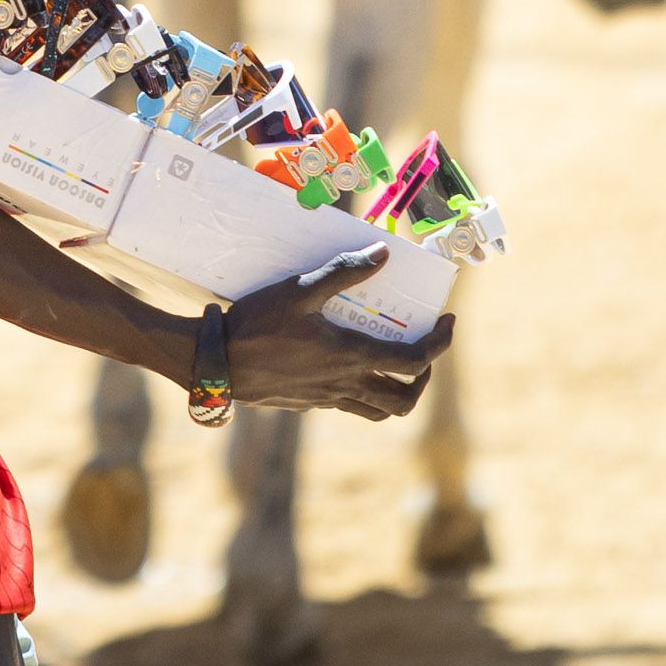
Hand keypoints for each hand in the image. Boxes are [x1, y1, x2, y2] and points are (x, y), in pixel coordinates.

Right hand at [217, 247, 454, 419]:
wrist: (216, 364)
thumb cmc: (257, 324)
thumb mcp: (300, 288)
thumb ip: (343, 271)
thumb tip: (383, 254)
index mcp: (352, 355)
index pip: (415, 360)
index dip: (441, 344)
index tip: (448, 322)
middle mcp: (346, 383)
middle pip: (405, 399)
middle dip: (424, 377)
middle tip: (422, 351)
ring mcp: (328, 398)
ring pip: (380, 411)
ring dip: (398, 392)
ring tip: (394, 366)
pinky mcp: (309, 403)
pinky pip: (351, 407)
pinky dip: (365, 393)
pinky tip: (349, 367)